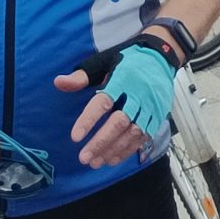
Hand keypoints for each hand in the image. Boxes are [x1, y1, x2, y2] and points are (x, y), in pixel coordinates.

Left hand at [57, 40, 175, 167]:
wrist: (161, 56)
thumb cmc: (127, 61)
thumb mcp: (104, 62)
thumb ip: (82, 76)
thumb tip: (58, 82)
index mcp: (122, 79)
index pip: (103, 101)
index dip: (89, 120)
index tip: (75, 137)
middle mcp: (138, 94)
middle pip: (119, 121)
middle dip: (101, 141)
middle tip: (83, 157)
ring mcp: (150, 106)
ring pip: (132, 132)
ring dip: (113, 150)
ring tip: (95, 163)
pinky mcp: (158, 115)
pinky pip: (143, 137)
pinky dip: (128, 150)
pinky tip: (112, 160)